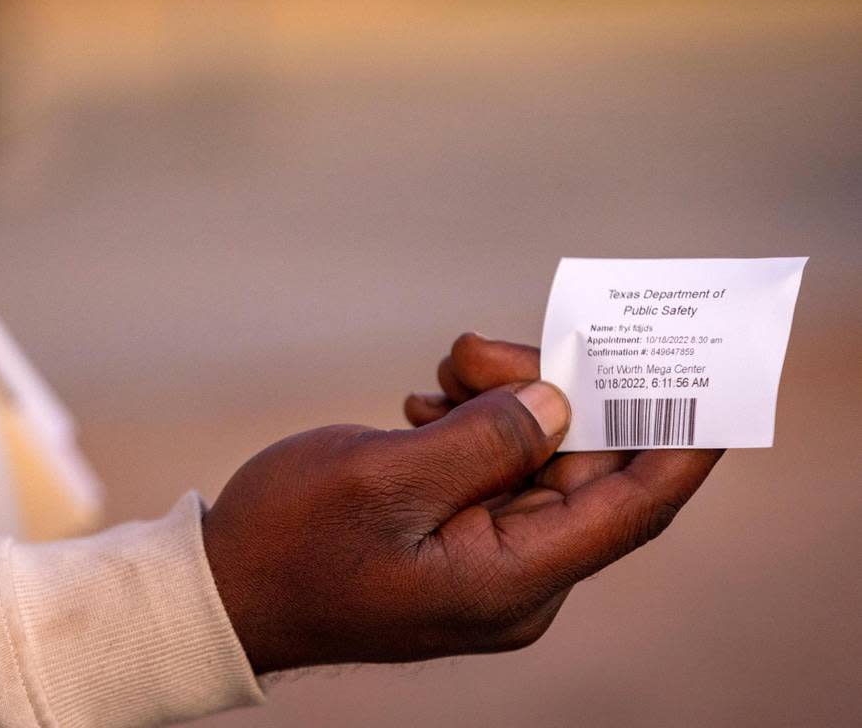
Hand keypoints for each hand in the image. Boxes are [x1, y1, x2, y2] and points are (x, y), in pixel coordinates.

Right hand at [203, 334, 723, 673]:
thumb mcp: (385, 478)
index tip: (717, 379)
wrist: (222, 589)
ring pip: (538, 460)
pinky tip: (427, 406)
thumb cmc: (290, 541)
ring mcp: (488, 562)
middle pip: (581, 468)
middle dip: (550, 392)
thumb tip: (560, 401)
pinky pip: (498, 471)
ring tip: (442, 373)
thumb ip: (485, 438)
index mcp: (510, 581)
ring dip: (503, 403)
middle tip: (475, 350)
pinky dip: (476, 427)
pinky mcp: (459, 540)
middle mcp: (517, 580)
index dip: (683, 440)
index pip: (633, 506)